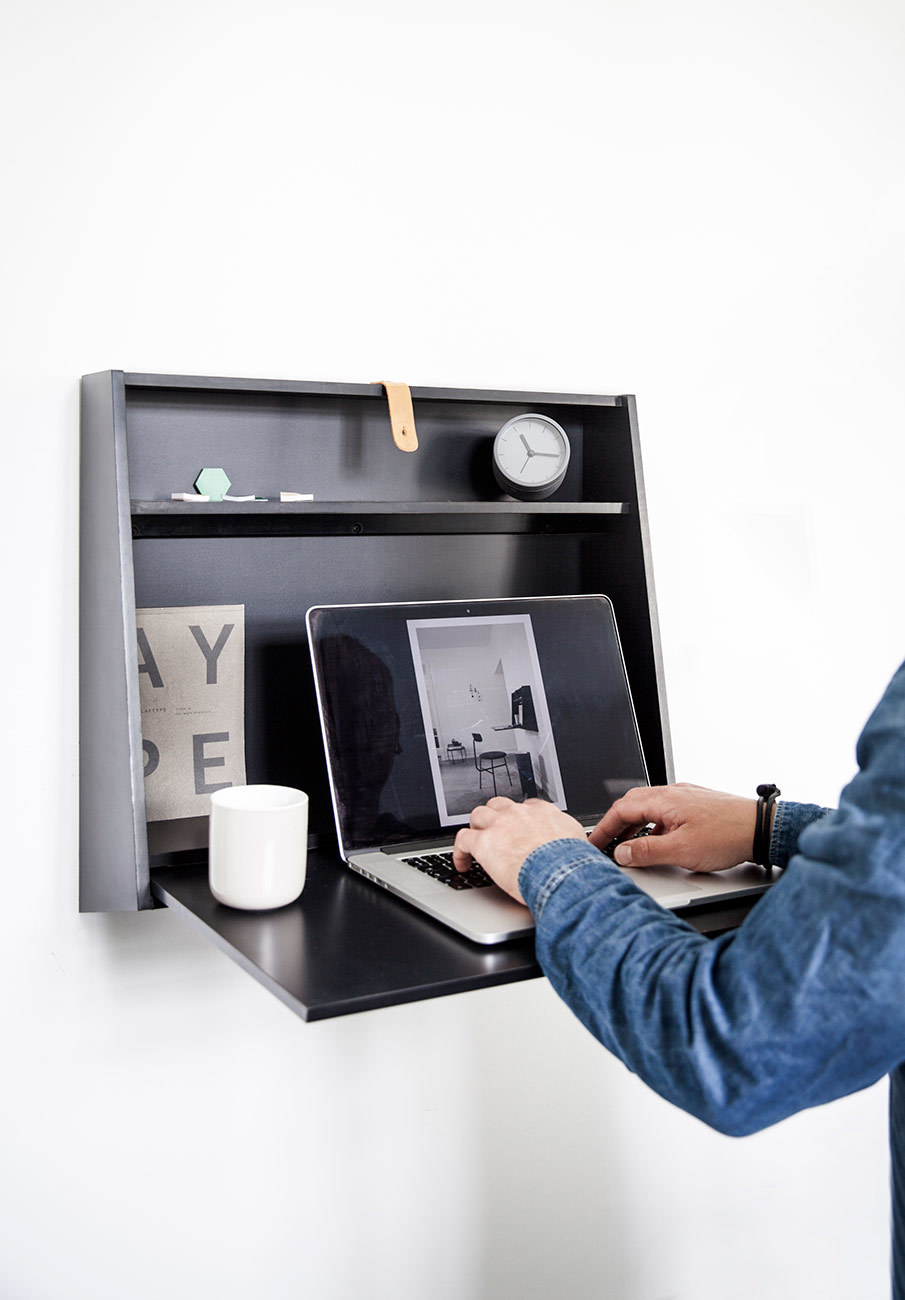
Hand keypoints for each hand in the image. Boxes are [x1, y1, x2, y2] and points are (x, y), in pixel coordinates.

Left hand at [453, 797, 586, 902]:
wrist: (562, 874)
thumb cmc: (573, 865)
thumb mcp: (577, 844)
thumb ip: (570, 841)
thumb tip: (576, 851)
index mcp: (543, 812)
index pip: (526, 806)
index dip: (519, 818)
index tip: (518, 828)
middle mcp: (520, 813)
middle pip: (499, 805)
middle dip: (494, 817)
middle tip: (494, 832)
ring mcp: (500, 825)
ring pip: (478, 815)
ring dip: (476, 828)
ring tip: (476, 843)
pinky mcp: (484, 843)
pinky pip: (463, 840)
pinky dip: (459, 852)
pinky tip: (462, 863)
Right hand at [588, 783, 757, 872]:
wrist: (762, 829)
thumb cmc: (728, 835)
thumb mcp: (681, 850)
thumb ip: (647, 852)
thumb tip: (622, 853)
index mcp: (665, 799)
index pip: (622, 809)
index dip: (604, 827)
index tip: (595, 842)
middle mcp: (673, 793)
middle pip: (633, 804)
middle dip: (616, 824)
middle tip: (606, 844)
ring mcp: (686, 797)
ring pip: (650, 808)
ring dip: (635, 826)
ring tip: (629, 847)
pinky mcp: (697, 805)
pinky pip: (665, 812)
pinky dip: (653, 826)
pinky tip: (658, 842)